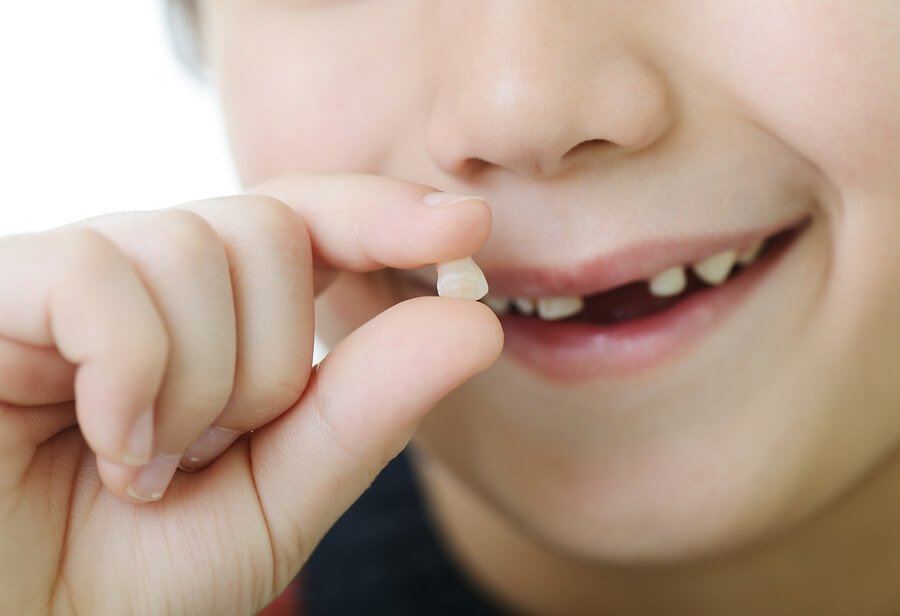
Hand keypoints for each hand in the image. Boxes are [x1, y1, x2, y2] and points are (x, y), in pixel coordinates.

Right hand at [0, 172, 501, 614]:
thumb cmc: (128, 579)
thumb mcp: (275, 501)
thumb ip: (365, 413)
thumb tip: (475, 324)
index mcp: (218, 316)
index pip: (309, 222)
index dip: (383, 215)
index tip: (466, 229)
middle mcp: (147, 278)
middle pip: (268, 227)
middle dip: (270, 361)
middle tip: (211, 452)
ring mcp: (69, 277)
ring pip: (192, 246)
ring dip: (198, 385)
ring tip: (146, 467)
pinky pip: (99, 275)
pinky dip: (131, 376)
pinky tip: (109, 446)